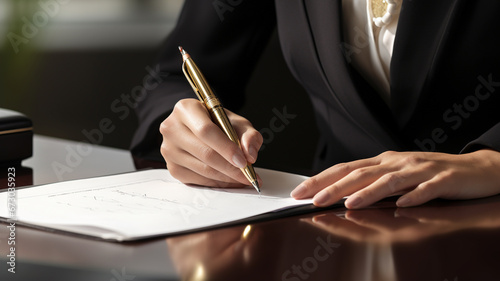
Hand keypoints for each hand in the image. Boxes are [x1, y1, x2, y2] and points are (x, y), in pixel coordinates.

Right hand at [159, 98, 262, 186]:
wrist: (199, 130)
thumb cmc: (218, 124)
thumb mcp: (237, 123)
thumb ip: (248, 135)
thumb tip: (250, 155)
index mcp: (186, 109)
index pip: (206, 131)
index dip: (227, 148)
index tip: (244, 162)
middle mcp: (172, 128)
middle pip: (205, 153)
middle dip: (231, 168)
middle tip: (249, 176)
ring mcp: (169, 150)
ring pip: (203, 170)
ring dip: (227, 178)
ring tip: (244, 179)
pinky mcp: (173, 168)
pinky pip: (198, 180)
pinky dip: (218, 183)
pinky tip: (230, 180)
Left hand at [291, 149, 499, 208]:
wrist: (475, 168)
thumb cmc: (430, 172)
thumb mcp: (396, 175)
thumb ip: (372, 183)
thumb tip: (340, 195)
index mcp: (384, 161)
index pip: (346, 168)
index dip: (321, 179)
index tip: (300, 192)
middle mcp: (398, 162)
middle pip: (361, 173)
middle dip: (335, 187)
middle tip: (314, 200)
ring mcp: (421, 170)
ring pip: (390, 180)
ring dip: (368, 192)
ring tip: (348, 203)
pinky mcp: (443, 180)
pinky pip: (427, 189)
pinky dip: (414, 196)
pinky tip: (402, 205)